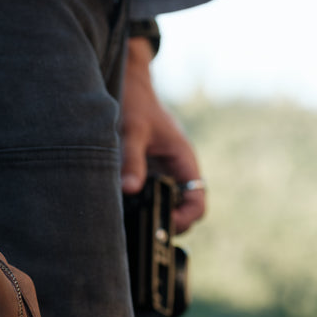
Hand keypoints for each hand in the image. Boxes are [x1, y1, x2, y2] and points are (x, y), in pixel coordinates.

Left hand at [120, 38, 205, 232]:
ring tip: (128, 222)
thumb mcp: (132, 131)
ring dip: (151, 216)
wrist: (127, 87)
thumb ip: (130, 159)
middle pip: (181, 210)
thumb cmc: (135, 104)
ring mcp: (160, 174)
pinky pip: (146, 198)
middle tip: (141, 229)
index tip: (162, 225)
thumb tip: (130, 190)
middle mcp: (175, 171)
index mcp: (183, 161)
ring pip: (164, 206)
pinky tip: (119, 210)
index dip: (184, 219)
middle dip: (166, 223)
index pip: (197, 202)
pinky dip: (137, 208)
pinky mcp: (144, 174)